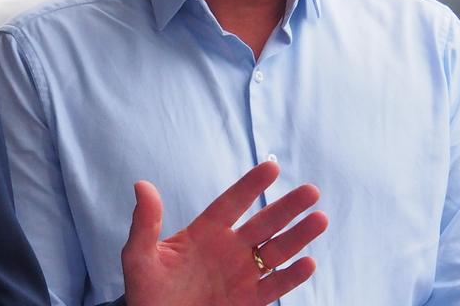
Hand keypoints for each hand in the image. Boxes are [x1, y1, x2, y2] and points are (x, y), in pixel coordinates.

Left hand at [121, 161, 327, 305]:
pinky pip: (274, 287)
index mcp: (204, 233)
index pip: (231, 204)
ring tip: (320, 219)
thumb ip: (145, 222)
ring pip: (275, 251)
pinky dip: (291, 276)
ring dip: (298, 237)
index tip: (272, 167)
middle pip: (263, 223)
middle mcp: (228, 250)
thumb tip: (142, 185)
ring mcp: (240, 275)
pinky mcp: (248, 301)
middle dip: (287, 208)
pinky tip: (307, 262)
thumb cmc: (145, 291)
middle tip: (311, 191)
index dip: (250, 186)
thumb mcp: (139, 256)